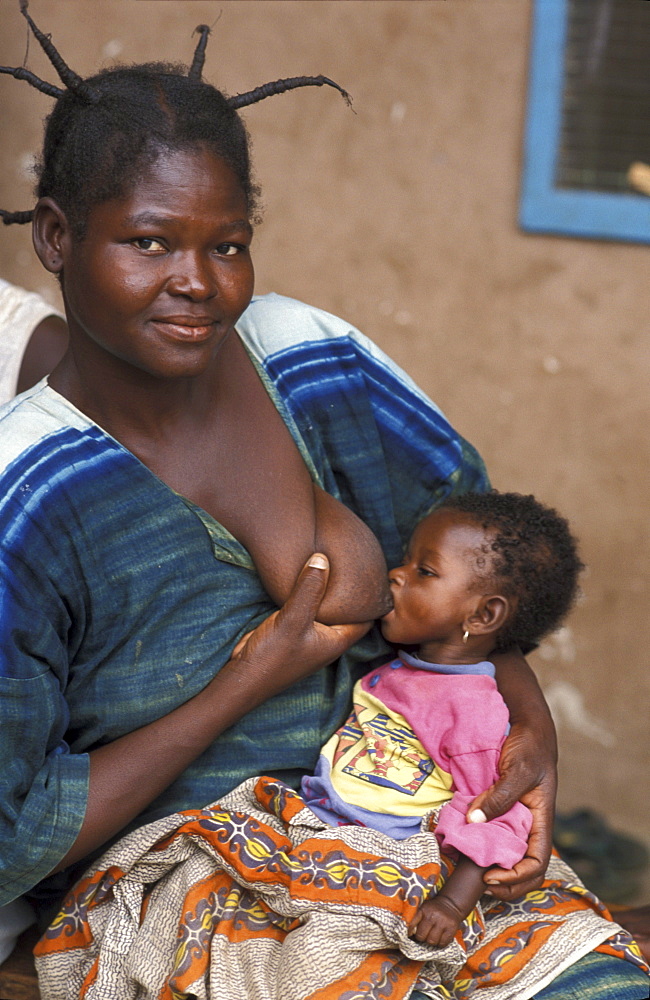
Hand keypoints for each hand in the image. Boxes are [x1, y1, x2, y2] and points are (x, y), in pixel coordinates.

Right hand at [228, 553, 371, 697]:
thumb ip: (309, 589)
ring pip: (324, 609)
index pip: (365, 618)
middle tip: (352, 564)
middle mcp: (327, 639)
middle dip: (349, 592)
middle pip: (345, 612)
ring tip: (332, 565)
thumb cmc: (273, 655)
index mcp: (337, 640)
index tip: (372, 576)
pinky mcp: (292, 631)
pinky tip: (305, 579)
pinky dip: (309, 596)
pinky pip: (307, 610)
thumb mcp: (293, 619)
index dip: (371, 599)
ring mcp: (309, 636)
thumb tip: (323, 558)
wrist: (243, 676)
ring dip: (326, 593)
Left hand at [409, 895, 460, 947]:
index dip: (410, 932)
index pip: (412, 925)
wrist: (451, 904)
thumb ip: (416, 918)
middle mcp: (433, 916)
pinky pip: (442, 943)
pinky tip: (440, 938)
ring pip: (432, 941)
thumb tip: (409, 933)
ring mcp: (443, 923)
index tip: (410, 935)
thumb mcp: (423, 908)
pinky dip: (440, 944)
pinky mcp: (452, 929)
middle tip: (424, 935)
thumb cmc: (434, 908)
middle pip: (422, 936)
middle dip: (422, 938)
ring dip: (431, 941)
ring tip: (432, 937)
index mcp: (424, 910)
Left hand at [466, 720, 556, 899]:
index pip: (536, 863)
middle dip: (506, 884)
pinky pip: (494, 835)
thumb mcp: (518, 770)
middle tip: (479, 882)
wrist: (528, 728)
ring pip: (509, 856)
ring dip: (494, 868)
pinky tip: (465, 845)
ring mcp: (516, 820)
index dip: (516, 878)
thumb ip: (499, 797)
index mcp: (541, 821)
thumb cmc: (530, 748)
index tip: (490, 876)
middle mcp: (530, 826)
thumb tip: (474, 821)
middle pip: (525, 870)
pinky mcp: (501, 810)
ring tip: (471, 869)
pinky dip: (482, 846)